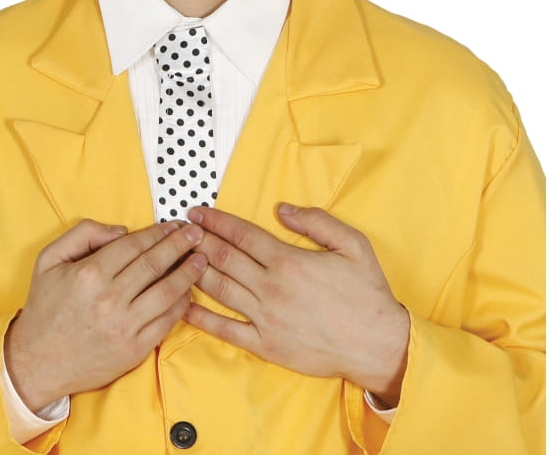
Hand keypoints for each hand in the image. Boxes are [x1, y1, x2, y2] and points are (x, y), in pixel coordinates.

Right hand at [5, 218, 207, 411]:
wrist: (35, 363)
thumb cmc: (44, 308)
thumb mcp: (49, 259)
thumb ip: (83, 234)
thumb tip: (122, 231)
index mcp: (90, 273)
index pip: (135, 245)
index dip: (158, 232)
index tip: (173, 225)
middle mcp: (109, 298)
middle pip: (155, 264)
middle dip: (180, 245)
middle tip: (196, 234)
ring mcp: (124, 326)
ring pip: (167, 292)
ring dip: (188, 273)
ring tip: (202, 259)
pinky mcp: (133, 350)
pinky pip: (166, 322)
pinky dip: (182, 305)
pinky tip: (189, 292)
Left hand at [184, 204, 408, 405]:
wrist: (377, 344)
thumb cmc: (366, 293)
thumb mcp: (352, 244)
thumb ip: (316, 221)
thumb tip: (282, 209)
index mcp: (288, 261)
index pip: (241, 235)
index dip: (216, 221)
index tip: (197, 212)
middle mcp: (271, 288)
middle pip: (224, 258)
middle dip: (198, 240)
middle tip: (180, 229)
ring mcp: (266, 319)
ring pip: (220, 290)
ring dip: (194, 270)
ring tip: (177, 257)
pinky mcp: (266, 345)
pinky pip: (226, 330)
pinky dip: (202, 318)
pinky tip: (184, 305)